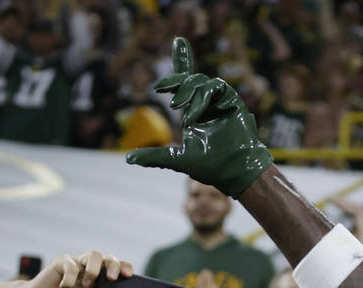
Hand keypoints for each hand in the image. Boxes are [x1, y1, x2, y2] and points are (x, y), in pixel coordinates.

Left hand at [125, 37, 273, 198]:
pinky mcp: (232, 101)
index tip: (178, 42)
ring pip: (199, 81)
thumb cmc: (211, 167)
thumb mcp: (177, 159)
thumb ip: (155, 157)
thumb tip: (128, 159)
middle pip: (189, 78)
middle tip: (159, 89)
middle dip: (174, 79)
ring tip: (177, 107)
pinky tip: (195, 114)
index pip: (185, 82)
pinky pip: (213, 87)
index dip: (182, 59)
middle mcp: (207, 104)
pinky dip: (201, 98)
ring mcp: (220, 101)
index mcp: (194, 112)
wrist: (235, 172)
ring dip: (186, 91)